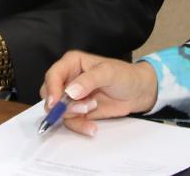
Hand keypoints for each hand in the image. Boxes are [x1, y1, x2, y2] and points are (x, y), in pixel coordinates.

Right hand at [39, 51, 158, 135]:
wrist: (138, 92)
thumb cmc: (125, 75)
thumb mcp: (108, 73)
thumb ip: (88, 80)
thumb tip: (70, 91)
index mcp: (72, 63)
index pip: (53, 75)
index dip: (52, 89)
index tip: (56, 103)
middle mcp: (68, 79)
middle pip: (50, 95)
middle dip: (63, 105)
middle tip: (82, 108)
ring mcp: (72, 97)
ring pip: (59, 111)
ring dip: (75, 115)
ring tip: (93, 108)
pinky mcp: (79, 111)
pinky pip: (71, 122)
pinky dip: (80, 126)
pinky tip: (92, 126)